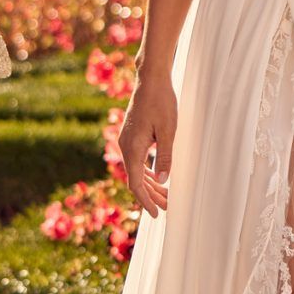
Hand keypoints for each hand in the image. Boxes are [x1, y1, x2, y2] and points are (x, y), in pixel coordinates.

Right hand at [111, 68, 177, 213]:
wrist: (151, 79)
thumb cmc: (161, 102)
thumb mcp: (168, 131)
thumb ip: (164, 157)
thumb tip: (163, 181)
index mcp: (132, 148)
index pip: (136, 183)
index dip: (146, 200)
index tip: (156, 213)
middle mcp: (125, 146)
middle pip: (136, 180)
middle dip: (150, 196)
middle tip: (167, 207)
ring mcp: (127, 141)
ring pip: (136, 170)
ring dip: (150, 185)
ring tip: (165, 196)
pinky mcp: (131, 135)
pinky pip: (136, 160)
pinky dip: (147, 172)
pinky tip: (157, 177)